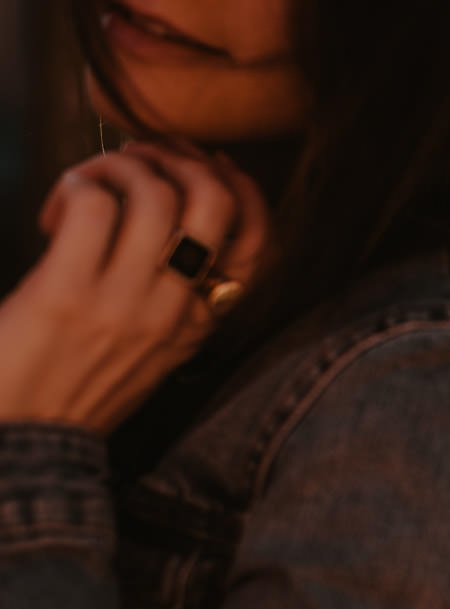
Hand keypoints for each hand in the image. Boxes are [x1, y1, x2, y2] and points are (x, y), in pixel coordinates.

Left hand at [0, 140, 269, 433]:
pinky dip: (77, 185)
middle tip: (139, 163)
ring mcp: (124, 302)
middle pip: (214, 201)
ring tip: (90, 184)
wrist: (24, 441)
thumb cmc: (76, 390)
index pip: (258, 241)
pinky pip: (94, 205)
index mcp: (200, 323)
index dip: (241, 187)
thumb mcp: (151, 352)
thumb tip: (171, 222)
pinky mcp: (68, 293)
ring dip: (118, 166)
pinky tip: (58, 210)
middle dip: (179, 159)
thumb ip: (173, 301)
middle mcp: (174, 310)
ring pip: (154, 193)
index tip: (203, 168)